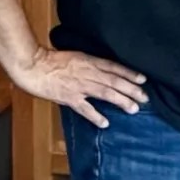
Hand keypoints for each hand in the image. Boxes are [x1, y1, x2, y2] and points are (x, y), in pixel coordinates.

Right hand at [9, 47, 144, 128]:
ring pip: (106, 93)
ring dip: (121, 101)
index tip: (143, 79)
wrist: (33, 66)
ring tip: (134, 109)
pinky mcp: (69, 97)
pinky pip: (85, 108)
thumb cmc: (52, 60)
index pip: (115, 67)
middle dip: (132, 90)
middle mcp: (89, 73)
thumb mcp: (76, 56)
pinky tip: (105, 123)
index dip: (130, 73)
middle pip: (115, 81)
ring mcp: (80, 86)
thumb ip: (90, 63)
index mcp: (90, 61)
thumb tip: (104, 69)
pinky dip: (96, 116)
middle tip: (146, 98)